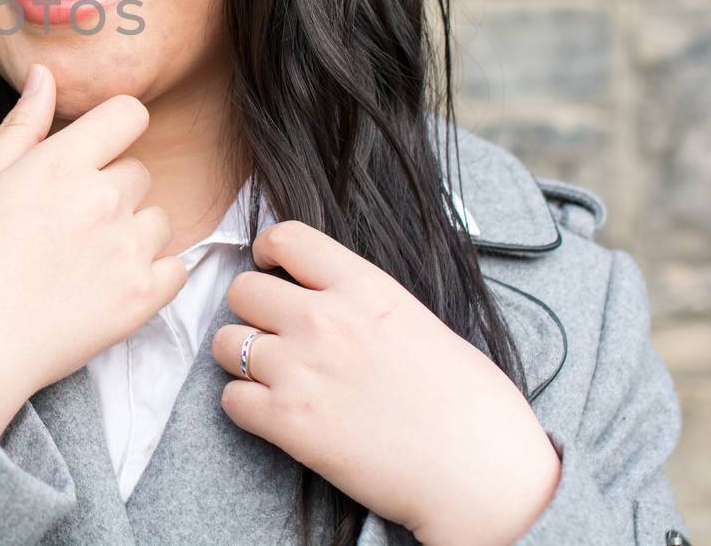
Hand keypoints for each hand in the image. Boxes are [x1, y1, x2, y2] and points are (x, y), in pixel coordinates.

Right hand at [0, 63, 189, 438]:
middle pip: (137, 172)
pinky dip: (152, 274)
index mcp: (58, 164)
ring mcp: (126, 251)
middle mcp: (101, 200)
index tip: (96, 152)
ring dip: (132, 232)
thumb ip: (21, 126)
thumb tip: (45, 74)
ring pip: (158, 218)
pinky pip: (176, 268)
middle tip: (67, 225)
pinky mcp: (142, 299)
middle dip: (111, 189)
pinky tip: (110, 285)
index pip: (128, 114)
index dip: (115, 128)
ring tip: (85, 260)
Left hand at [210, 220, 561, 543]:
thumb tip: (327, 298)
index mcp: (364, 287)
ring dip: (243, 360)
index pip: (287, 237)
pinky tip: (276, 416)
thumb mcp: (417, 321)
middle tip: (275, 335)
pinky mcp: (288, 422)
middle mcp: (324, 319)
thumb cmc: (469, 403)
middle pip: (242, 290)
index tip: (274, 271)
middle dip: (252, 312)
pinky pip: (230, 400)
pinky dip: (246, 408)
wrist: (484, 473)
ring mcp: (301, 369)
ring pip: (226, 343)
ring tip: (275, 379)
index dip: (270, 253)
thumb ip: (363, 302)